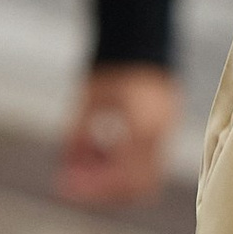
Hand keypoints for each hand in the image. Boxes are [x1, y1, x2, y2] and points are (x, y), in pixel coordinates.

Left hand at [54, 64, 180, 210]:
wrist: (142, 43)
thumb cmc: (113, 68)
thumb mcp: (88, 100)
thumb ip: (77, 136)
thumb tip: (66, 167)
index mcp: (143, 126)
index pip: (121, 174)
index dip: (92, 186)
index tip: (64, 186)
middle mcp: (161, 135)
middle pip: (137, 186)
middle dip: (104, 190)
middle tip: (72, 183)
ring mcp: (168, 136)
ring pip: (145, 181)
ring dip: (114, 181)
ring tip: (86, 160)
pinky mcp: (166, 136)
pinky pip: (148, 167)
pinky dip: (123, 169)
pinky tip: (101, 151)